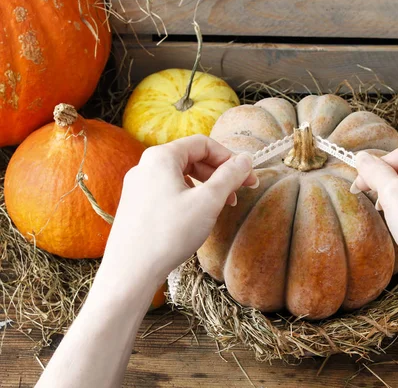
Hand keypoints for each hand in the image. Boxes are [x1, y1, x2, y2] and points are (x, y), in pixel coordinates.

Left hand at [102, 135, 257, 287]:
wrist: (131, 271)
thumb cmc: (169, 234)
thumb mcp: (208, 201)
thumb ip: (229, 176)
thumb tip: (246, 159)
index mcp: (161, 157)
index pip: (203, 144)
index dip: (230, 158)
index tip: (247, 177)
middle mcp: (145, 165)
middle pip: (191, 158)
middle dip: (219, 173)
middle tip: (239, 193)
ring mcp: (138, 186)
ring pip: (180, 176)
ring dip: (206, 186)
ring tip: (221, 207)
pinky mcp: (136, 205)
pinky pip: (168, 190)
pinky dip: (189, 197)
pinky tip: (198, 216)